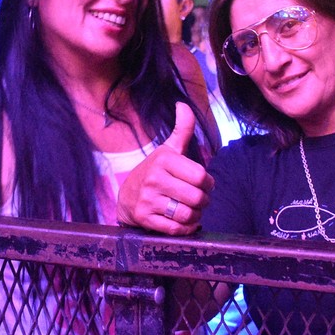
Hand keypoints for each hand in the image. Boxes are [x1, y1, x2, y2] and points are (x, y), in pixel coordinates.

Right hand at [117, 103, 213, 235]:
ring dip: (196, 216)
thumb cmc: (155, 172)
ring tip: (191, 210)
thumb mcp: (167, 149)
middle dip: (204, 202)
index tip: (203, 183)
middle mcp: (154, 179)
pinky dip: (185, 228)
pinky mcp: (144, 219)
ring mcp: (147, 200)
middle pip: (197, 198)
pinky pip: (176, 229)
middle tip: (199, 199)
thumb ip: (182, 129)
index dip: (208, 183)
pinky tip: (182, 221)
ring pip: (188, 215)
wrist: (126, 197)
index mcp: (163, 160)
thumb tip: (183, 104)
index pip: (201, 176)